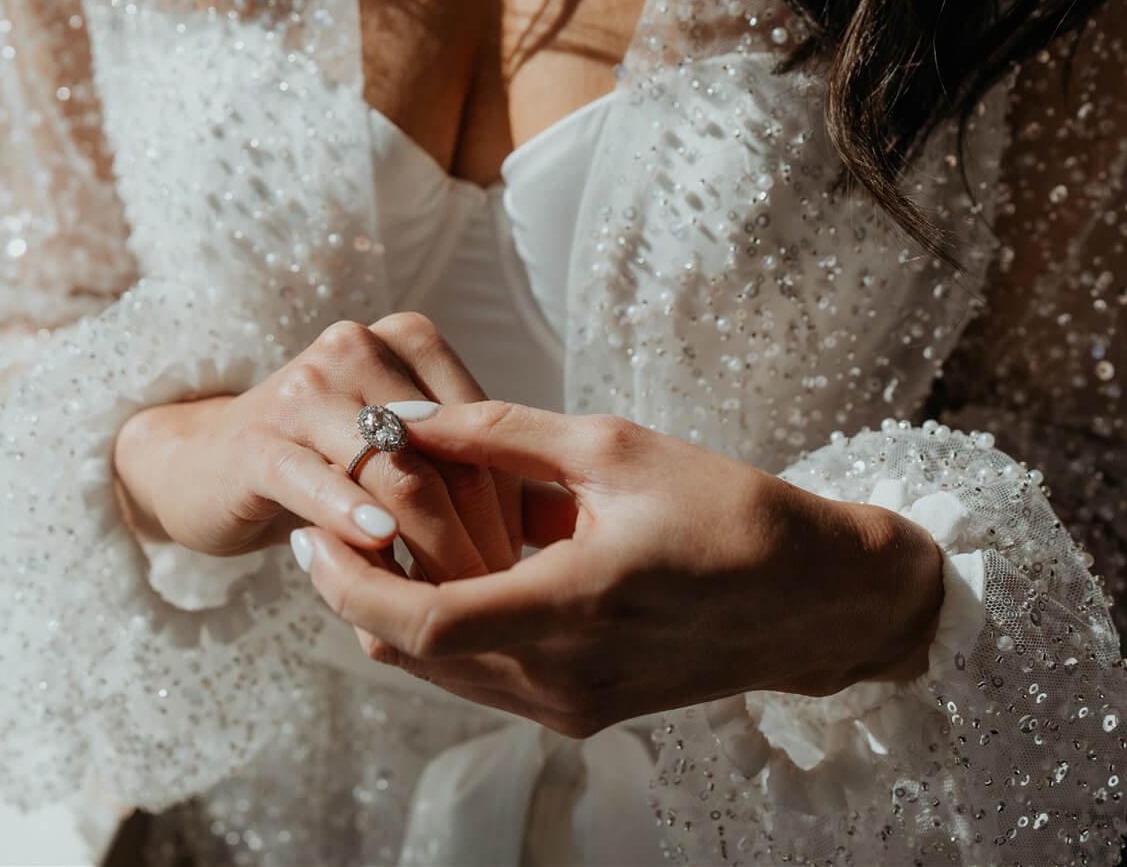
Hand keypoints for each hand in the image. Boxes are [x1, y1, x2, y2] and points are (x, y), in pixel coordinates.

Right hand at [112, 314, 523, 580]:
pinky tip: (376, 546)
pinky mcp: (257, 437)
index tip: (528, 567)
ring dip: (426, 540)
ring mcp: (303, 388)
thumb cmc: (321, 468)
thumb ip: (469, 469)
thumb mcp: (397, 456)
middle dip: (476, 529)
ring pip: (389, 467)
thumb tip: (565, 521)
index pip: (481, 423)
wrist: (201, 467)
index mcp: (405, 340)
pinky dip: (349, 512)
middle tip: (498, 597)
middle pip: (442, 448)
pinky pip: (314, 477)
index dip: (509, 500)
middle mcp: (356, 347)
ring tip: (449, 598)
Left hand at [291, 401, 947, 736]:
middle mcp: (564, 677)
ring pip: (443, 674)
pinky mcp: (584, 710)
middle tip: (318, 529)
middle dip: (352, 595)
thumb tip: (405, 416)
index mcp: (572, 608)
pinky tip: (430, 576)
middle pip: (414, 655)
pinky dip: (441, 635)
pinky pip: (483, 679)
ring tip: (362, 544)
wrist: (816, 598)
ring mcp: (574, 706)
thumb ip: (500, 434)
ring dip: (391, 617)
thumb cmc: (727, 511)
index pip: (419, 621)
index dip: (348, 583)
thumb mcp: (613, 449)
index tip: (311, 531)